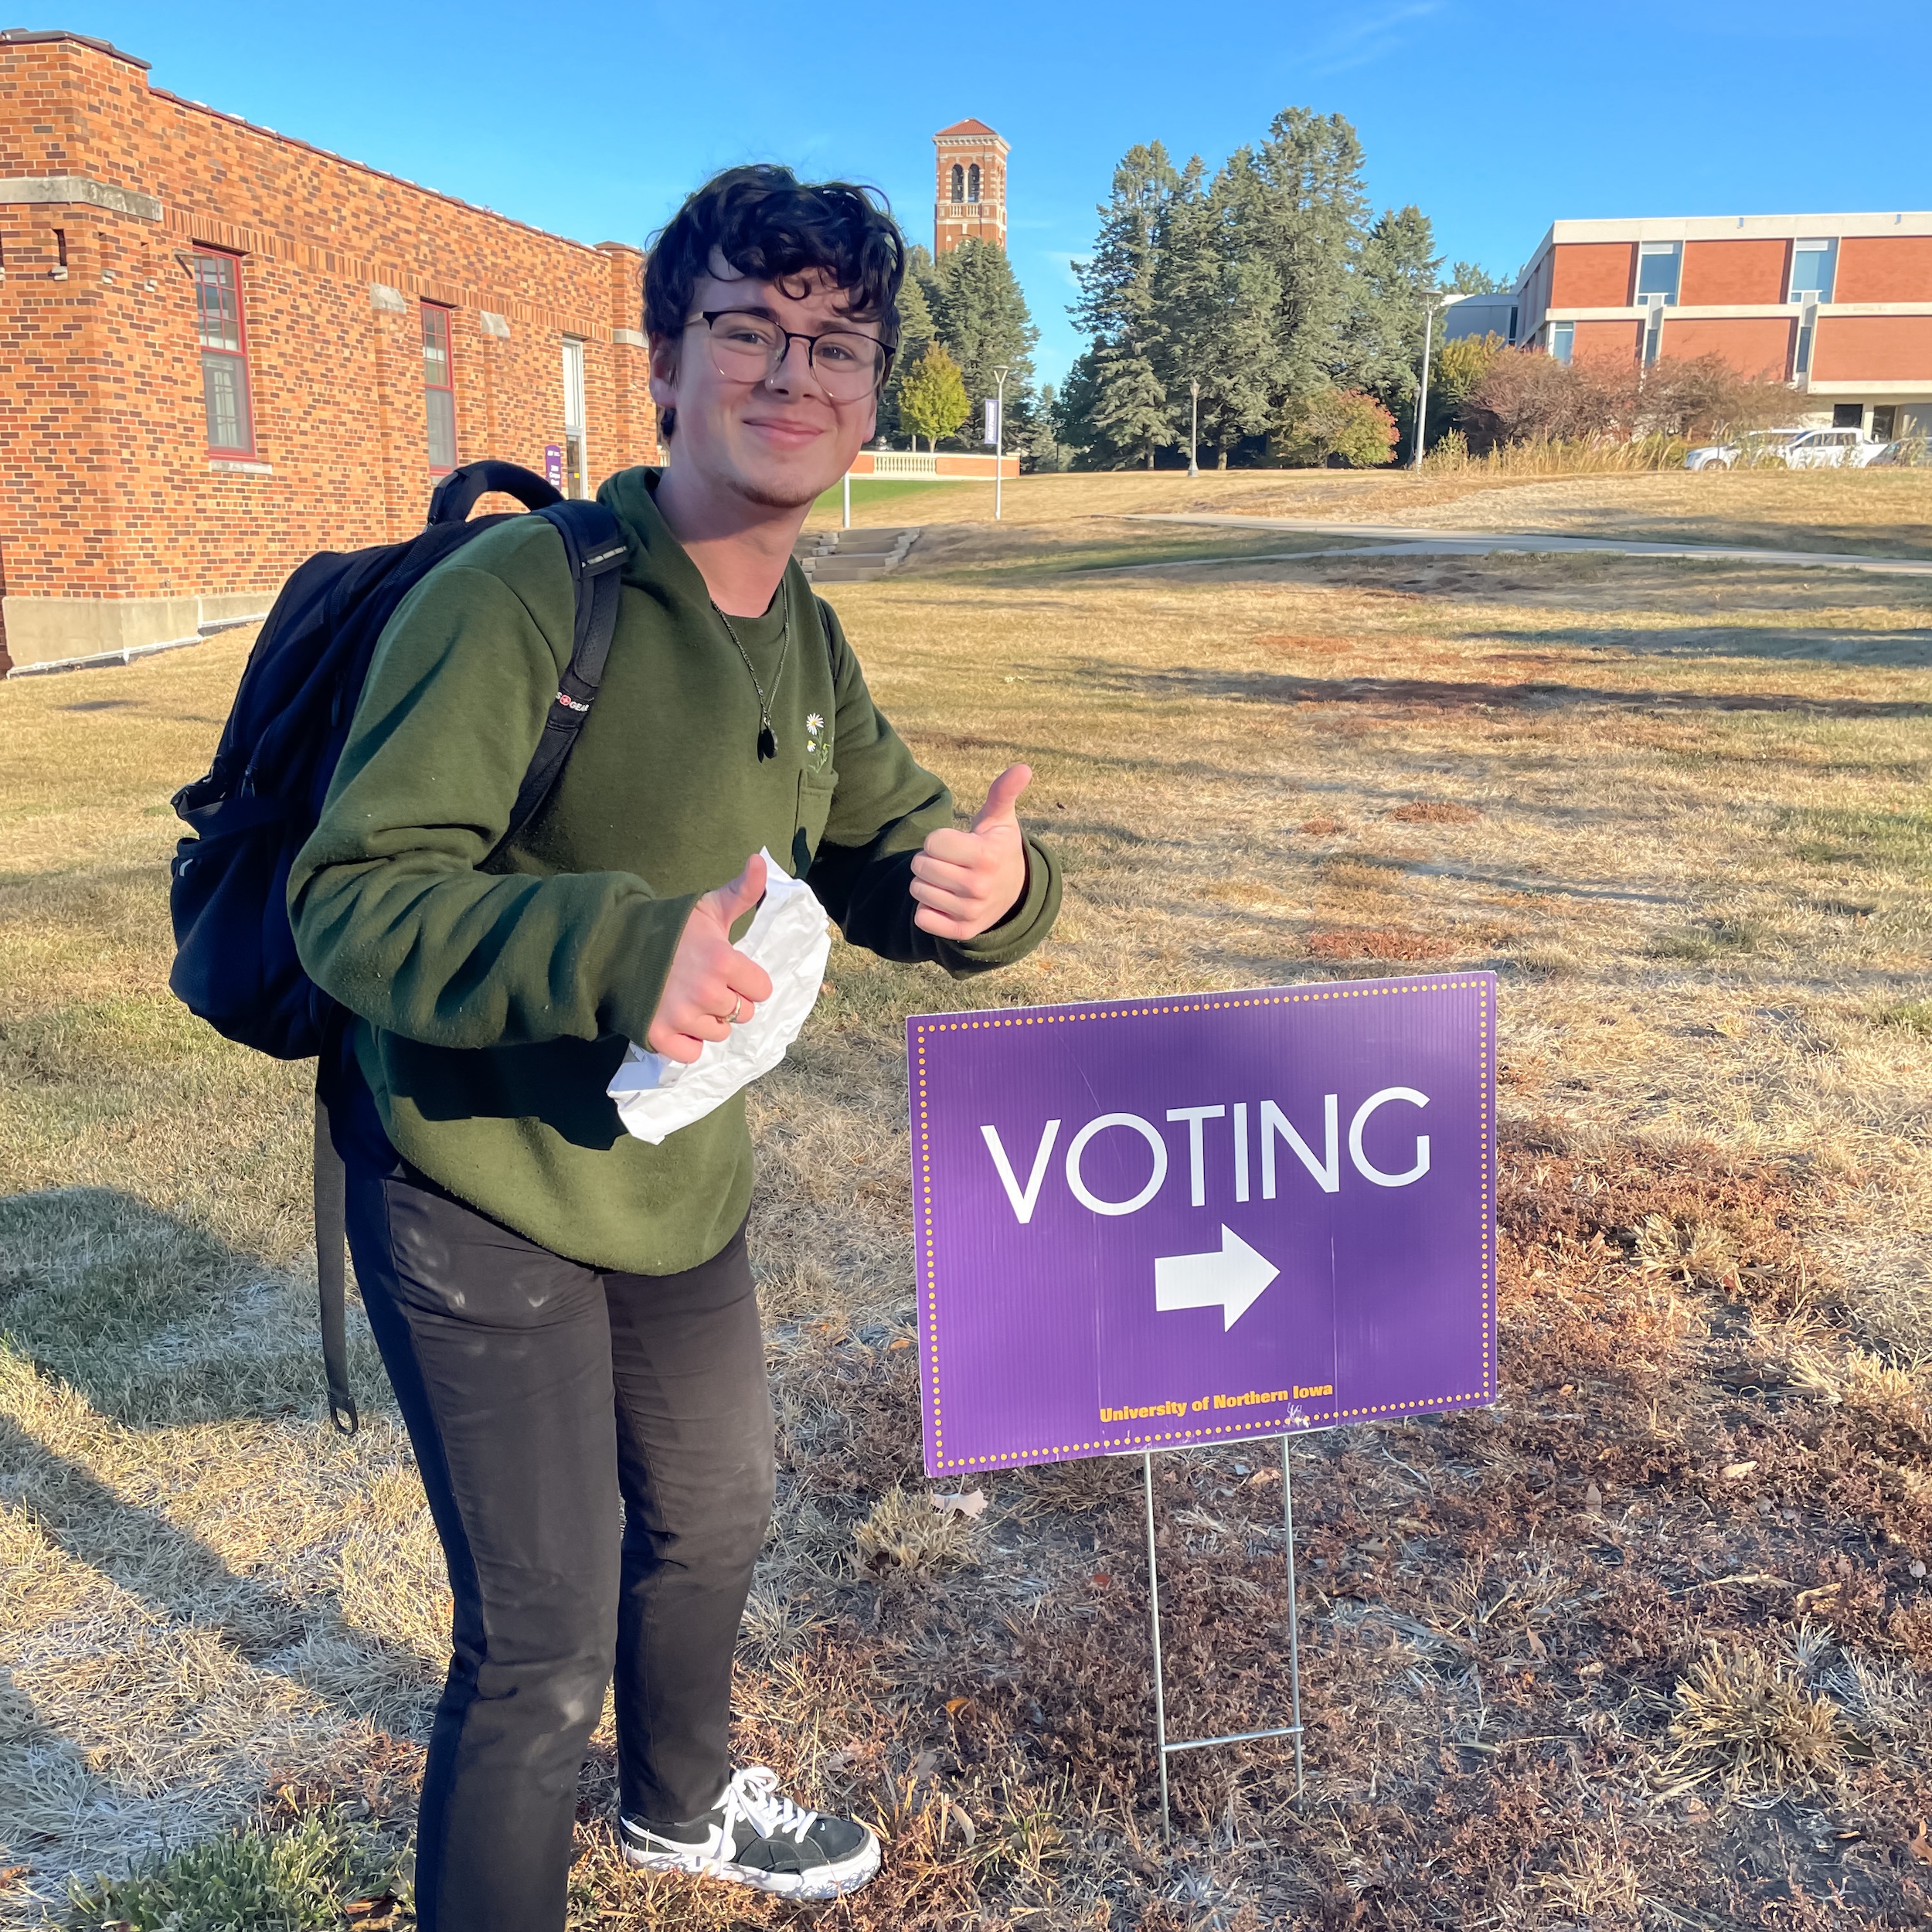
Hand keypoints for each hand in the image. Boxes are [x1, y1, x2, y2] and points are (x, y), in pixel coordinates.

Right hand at [647, 853, 773, 1064]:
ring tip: (689, 1000)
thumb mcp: (707, 907)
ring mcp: (681, 1018)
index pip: (761, 990)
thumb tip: (760, 860)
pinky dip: (687, 1043)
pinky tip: (677, 1022)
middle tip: (705, 984)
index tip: (729, 971)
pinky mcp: (658, 1036)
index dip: (748, 981)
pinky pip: (691, 1054)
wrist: (612, 945)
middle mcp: (706, 993)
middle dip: (729, 1001)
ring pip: (718, 1034)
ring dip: (709, 1022)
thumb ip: (742, 891)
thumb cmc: (667, 926)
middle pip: (742, 1014)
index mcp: (723, 961)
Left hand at [911, 764, 1031, 940]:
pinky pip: (922, 917)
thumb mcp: (1000, 820)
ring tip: (950, 880)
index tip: (957, 844)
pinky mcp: (961, 932)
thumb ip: (1003, 792)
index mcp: (986, 856)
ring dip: (927, 883)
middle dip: (930, 860)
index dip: (939, 840)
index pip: (932, 842)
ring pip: (917, 890)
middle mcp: (979, 887)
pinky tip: (947, 901)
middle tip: (951, 862)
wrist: (1014, 894)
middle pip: (920, 866)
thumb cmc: (997, 848)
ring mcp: (970, 912)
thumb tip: (1023, 767)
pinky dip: (928, 909)